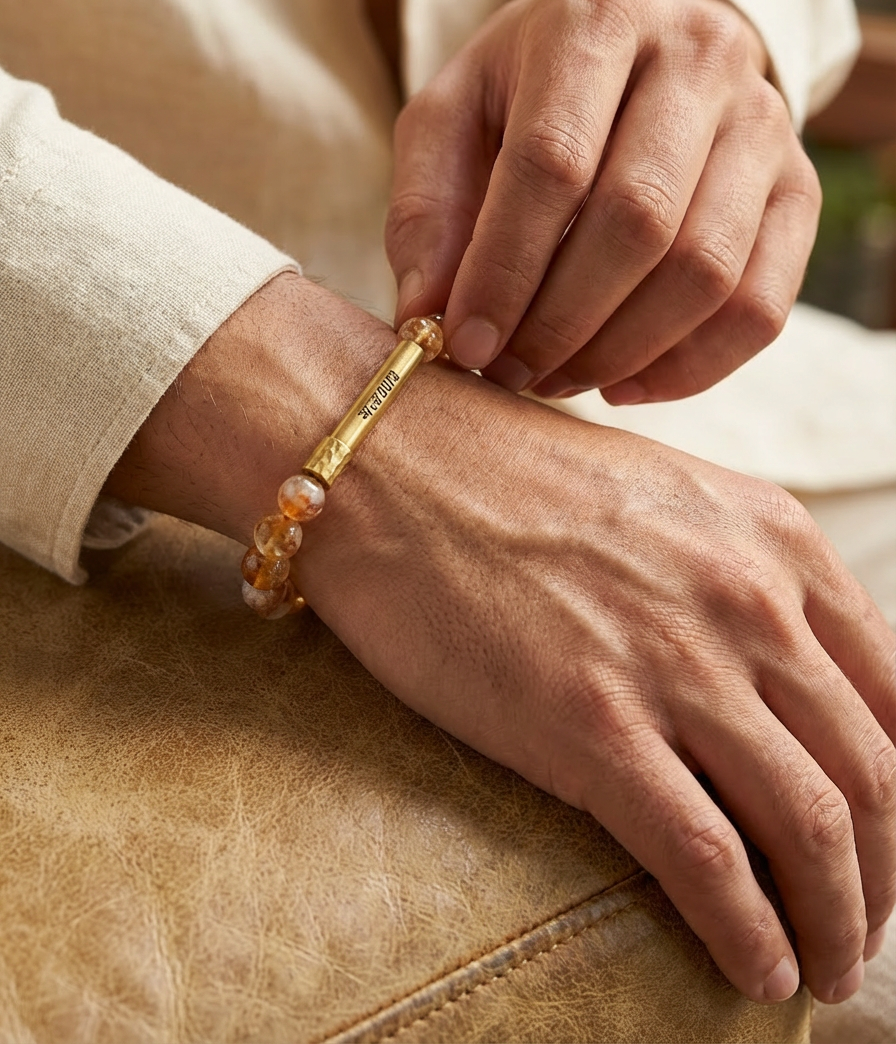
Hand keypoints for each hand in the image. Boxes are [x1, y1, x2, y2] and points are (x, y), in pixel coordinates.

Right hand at [107, 273, 894, 1006]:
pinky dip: (751, 934)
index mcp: (774, 542)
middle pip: (871, 774)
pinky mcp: (591, 727)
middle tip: (860, 926)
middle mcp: (748, 601)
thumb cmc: (507, 478)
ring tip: (821, 968)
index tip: (882, 841)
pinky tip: (759, 971)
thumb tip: (773, 679)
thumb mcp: (663, 500)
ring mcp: (673, 664)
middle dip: (882, 874)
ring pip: (811, 828)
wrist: (389, 465)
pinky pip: (709, 860)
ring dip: (836, 921)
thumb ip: (734, 577)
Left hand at [386, 0, 820, 402]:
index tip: (466, 342)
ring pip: (706, 270)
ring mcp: (766, 122)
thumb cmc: (528, 89)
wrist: (642, 42)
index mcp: (598, 15)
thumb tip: (425, 318)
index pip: (554, 161)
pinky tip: (625, 384)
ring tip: (556, 377)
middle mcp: (701, 53)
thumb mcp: (452, 115)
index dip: (505, 269)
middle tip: (510, 372)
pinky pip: (761, 303)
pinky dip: (690, 367)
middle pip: (638, 220)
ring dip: (621, 351)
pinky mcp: (800, 188)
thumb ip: (426, 209)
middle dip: (562, 321)